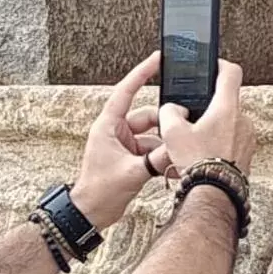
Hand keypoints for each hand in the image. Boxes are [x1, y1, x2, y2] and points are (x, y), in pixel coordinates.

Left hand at [72, 52, 164, 229]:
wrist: (91, 214)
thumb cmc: (99, 192)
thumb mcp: (132, 173)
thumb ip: (157, 159)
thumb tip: (178, 147)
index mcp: (108, 126)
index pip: (126, 91)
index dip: (142, 73)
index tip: (157, 59)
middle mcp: (116, 131)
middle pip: (147, 116)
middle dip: (164, 124)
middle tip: (181, 128)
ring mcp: (124, 144)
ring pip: (152, 134)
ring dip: (164, 143)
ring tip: (176, 154)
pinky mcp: (130, 157)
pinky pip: (151, 148)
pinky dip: (161, 155)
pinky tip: (171, 164)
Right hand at [158, 59, 249, 181]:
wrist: (214, 194)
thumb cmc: (197, 163)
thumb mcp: (172, 132)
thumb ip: (169, 112)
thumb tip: (173, 110)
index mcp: (226, 108)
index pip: (231, 72)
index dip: (220, 65)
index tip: (212, 66)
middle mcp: (242, 120)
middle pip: (227, 101)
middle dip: (210, 106)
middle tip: (193, 116)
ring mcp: (248, 137)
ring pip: (230, 123)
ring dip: (216, 127)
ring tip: (197, 141)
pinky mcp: (248, 153)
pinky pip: (234, 140)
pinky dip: (221, 143)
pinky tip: (206, 154)